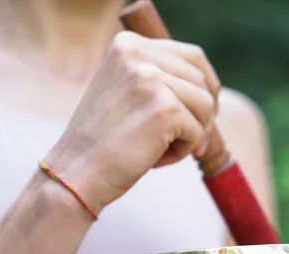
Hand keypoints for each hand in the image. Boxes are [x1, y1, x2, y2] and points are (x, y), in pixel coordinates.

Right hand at [44, 31, 219, 214]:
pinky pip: (198, 131)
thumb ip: (159, 80)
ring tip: (157, 150)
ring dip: (191, 134)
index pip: (191, 56)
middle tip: (187, 141)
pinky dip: (182, 152)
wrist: (75, 174)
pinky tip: (153, 160)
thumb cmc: (102, 142)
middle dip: (203, 114)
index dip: (206, 86)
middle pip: (202, 80)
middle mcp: (138, 54)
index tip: (205, 112)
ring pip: (205, 105)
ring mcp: (151, 79)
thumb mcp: (126, 93)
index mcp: (128, 44)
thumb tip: (212, 91)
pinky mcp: (165, 109)